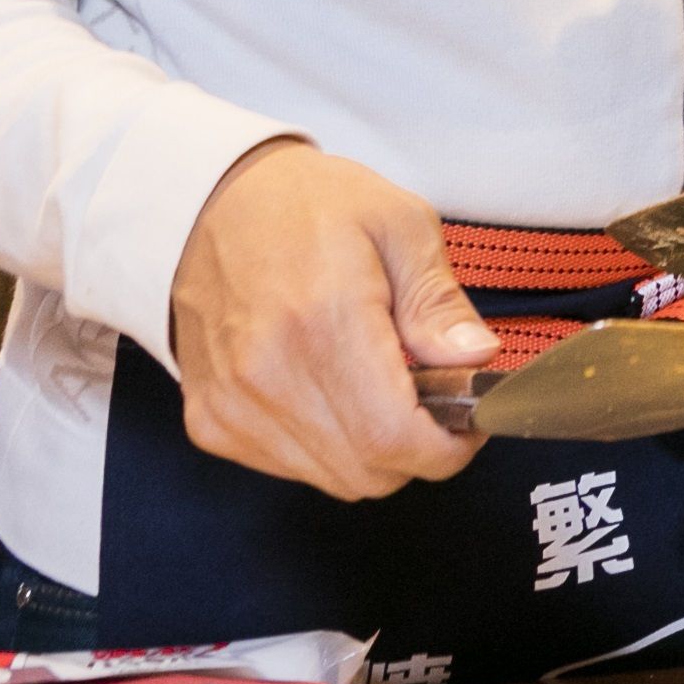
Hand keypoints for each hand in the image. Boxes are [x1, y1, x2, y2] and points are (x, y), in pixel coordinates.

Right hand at [168, 137, 493, 500]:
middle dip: (419, 449)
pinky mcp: (211, 422)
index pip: (393, 439)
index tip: (469, 420)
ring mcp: (232, 407)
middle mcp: (268, 378)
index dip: (447, 447)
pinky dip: (330, 446)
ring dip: (374, 450)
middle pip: (370, 472)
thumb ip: (438, 302)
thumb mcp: (399, 224)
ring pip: (334, 478)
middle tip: (435, 395)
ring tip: (381, 384)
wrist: (208, 205)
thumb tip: (475, 360)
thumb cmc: (307, 206)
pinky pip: (292, 468)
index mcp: (322, 323)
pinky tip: (334, 390)